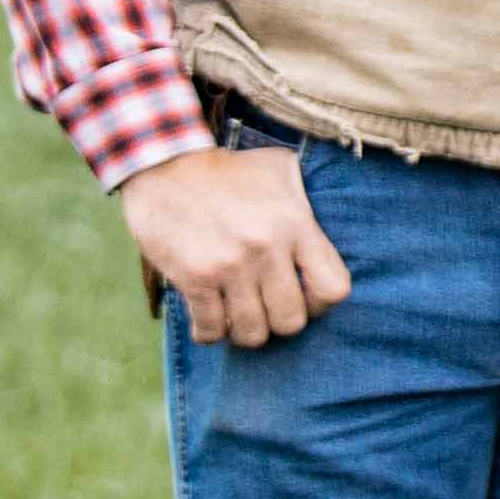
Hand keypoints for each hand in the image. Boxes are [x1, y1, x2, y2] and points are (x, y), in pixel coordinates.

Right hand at [117, 142, 351, 346]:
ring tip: (237, 315)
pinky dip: (209, 333)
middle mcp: (266, 248)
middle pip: (291, 321)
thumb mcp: (279, 169)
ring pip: (253, 333)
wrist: (165, 165)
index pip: (334, 288)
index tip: (303, 295)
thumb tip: (325, 224)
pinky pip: (211, 331)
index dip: (320, 302)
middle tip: (265, 308)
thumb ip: (306, 200)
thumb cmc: (228, 170)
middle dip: (279, 321)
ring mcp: (230, 266)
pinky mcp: (194, 278)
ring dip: (244, 330)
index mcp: (295, 223)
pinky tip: (208, 318)